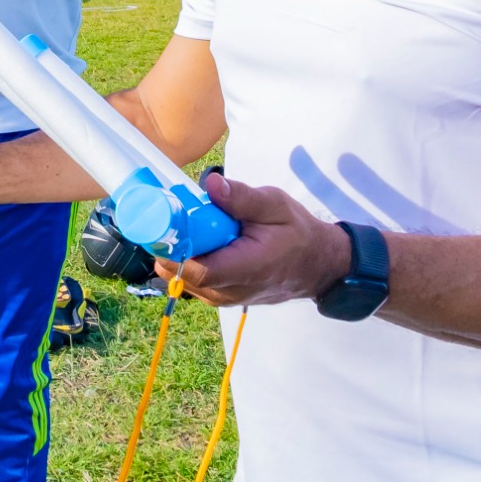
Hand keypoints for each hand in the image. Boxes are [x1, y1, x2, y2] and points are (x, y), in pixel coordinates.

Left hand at [155, 172, 350, 306]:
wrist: (317, 264)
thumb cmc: (296, 232)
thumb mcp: (276, 205)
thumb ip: (242, 198)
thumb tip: (211, 184)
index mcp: (245, 269)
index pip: (197, 269)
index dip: (173, 247)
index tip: (163, 219)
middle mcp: (229, 291)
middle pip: (180, 274)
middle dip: (170, 244)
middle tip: (172, 213)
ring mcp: (222, 297)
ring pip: (181, 279)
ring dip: (177, 252)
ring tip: (188, 224)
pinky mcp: (219, 296)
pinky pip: (191, 280)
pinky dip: (186, 259)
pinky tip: (197, 238)